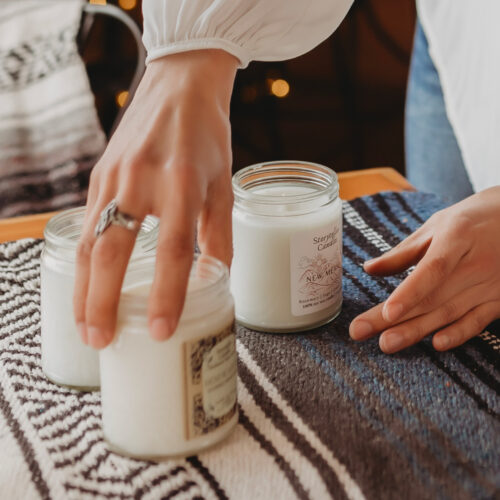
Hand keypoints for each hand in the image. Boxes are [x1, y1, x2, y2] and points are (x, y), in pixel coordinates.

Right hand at [73, 50, 237, 348]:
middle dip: (103, 302)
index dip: (167, 294)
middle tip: (101, 341)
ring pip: (90, 242)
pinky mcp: (100, 174)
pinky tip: (87, 284)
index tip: (160, 330)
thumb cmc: (208, 137)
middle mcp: (143, 181)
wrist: (179, 88)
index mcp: (184, 184)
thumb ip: (219, 235)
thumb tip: (216, 277)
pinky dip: (85, 260)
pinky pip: (87, 223)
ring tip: (86, 325)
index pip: (173, 250)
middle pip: (113, 252)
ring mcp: (114, 177)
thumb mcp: (224, 185)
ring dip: (84, 288)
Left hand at [349, 187, 499, 352]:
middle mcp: (475, 263)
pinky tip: (437, 344)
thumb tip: (368, 269)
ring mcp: (490, 284)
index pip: (433, 269)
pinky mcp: (499, 299)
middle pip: (433, 297)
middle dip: (396, 318)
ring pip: (449, 312)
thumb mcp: (436, 226)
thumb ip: (403, 252)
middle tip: (360, 332)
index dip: (410, 292)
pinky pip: (478, 320)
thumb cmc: (469, 221)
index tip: (387, 313)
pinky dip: (459, 333)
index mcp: (456, 237)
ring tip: (387, 344)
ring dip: (417, 331)